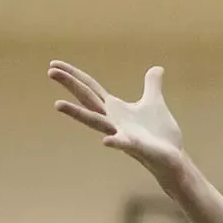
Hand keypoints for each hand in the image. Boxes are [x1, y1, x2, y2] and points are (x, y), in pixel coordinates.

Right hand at [48, 60, 186, 183]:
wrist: (172, 158)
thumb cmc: (159, 133)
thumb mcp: (154, 102)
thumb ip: (152, 85)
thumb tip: (157, 68)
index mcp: (115, 108)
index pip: (90, 88)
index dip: (74, 75)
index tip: (53, 63)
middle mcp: (112, 120)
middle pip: (87, 99)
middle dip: (70, 85)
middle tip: (50, 71)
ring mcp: (121, 134)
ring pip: (95, 122)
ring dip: (77, 113)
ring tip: (57, 104)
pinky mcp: (136, 147)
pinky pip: (122, 144)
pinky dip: (114, 141)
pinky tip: (106, 140)